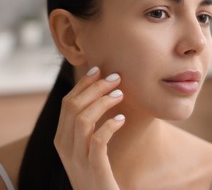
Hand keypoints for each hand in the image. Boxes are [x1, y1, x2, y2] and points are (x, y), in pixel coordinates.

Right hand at [54, 66, 124, 189]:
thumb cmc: (96, 170)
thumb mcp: (85, 146)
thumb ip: (87, 125)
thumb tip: (101, 94)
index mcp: (61, 137)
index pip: (67, 103)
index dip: (83, 84)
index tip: (98, 70)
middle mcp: (64, 146)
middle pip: (73, 106)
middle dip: (95, 87)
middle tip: (116, 78)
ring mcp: (77, 157)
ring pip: (83, 119)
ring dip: (103, 102)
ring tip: (121, 94)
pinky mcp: (94, 167)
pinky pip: (98, 140)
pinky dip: (110, 125)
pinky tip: (122, 119)